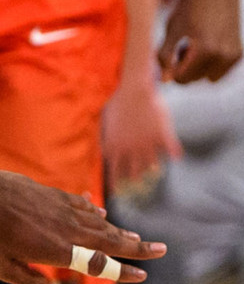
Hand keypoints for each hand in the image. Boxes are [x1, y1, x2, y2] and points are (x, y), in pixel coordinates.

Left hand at [0, 153, 163, 283]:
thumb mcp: (5, 268)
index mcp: (57, 250)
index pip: (98, 264)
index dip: (121, 271)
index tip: (142, 276)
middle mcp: (68, 230)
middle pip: (111, 241)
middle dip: (138, 248)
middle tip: (162, 250)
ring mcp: (65, 210)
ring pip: (101, 223)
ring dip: (121, 231)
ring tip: (138, 238)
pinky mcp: (57, 197)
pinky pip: (83, 206)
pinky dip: (96, 213)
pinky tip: (102, 215)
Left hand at [100, 73, 177, 193]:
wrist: (135, 90)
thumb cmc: (118, 105)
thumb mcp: (105, 124)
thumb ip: (106, 141)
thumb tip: (106, 155)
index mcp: (114, 147)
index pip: (114, 171)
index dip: (115, 183)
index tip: (116, 192)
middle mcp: (130, 148)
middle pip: (134, 171)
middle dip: (135, 179)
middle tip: (137, 186)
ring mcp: (147, 142)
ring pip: (152, 163)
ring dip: (153, 168)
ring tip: (155, 172)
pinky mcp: (161, 133)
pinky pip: (170, 147)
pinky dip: (174, 152)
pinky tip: (177, 156)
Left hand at [161, 0, 242, 83]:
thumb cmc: (191, 7)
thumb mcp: (172, 30)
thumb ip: (165, 56)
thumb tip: (165, 81)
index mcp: (205, 50)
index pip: (181, 79)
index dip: (170, 70)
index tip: (169, 54)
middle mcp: (223, 55)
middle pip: (193, 79)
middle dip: (184, 67)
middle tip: (184, 45)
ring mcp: (233, 54)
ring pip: (207, 77)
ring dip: (198, 68)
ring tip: (195, 46)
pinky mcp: (238, 52)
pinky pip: (220, 71)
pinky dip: (211, 64)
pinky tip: (207, 45)